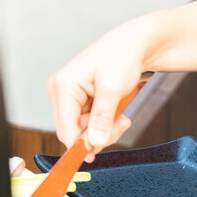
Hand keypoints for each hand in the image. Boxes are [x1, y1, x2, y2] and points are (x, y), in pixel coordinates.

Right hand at [47, 21, 151, 159]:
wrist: (135, 44)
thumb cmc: (122, 56)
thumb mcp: (113, 88)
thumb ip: (102, 117)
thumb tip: (94, 142)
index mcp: (62, 86)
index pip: (65, 129)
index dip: (81, 144)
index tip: (98, 152)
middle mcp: (61, 92)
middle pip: (73, 133)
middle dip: (98, 135)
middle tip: (121, 125)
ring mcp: (70, 97)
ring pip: (83, 131)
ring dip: (104, 130)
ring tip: (122, 118)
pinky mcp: (81, 101)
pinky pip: (90, 124)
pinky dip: (105, 124)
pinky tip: (118, 115)